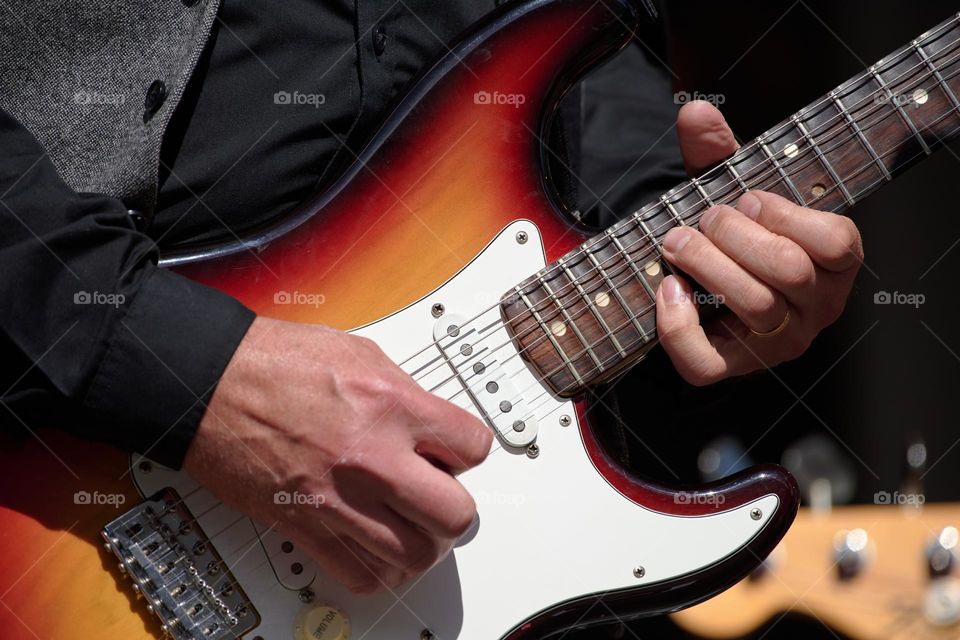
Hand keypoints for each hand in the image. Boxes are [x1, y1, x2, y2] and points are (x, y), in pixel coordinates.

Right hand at [184, 317, 492, 593]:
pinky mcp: (305, 527)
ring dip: (422, 543)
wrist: (209, 382)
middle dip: (453, 505)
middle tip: (438, 493)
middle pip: (454, 514)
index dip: (466, 451)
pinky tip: (374, 545)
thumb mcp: (359, 352)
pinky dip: (376, 569)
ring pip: (414, 556)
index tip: (453, 452)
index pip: (472, 448)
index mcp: (391, 406)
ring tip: (412, 525)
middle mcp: (371, 458)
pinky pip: (360, 574)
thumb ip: (406, 392)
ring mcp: (338, 499)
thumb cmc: (273, 362)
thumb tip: (430, 422)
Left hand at [655, 101, 862, 384]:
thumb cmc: (737, 236)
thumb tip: (694, 112)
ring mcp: (779, 341)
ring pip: (756, 307)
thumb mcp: (733, 190)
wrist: (714, 284)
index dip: (784, 215)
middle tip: (699, 221)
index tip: (745, 199)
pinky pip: (708, 362)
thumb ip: (719, 153)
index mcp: (835, 262)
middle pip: (788, 272)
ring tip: (677, 243)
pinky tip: (668, 290)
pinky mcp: (733, 367)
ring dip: (707, 266)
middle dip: (732, 236)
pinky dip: (678, 326)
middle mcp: (817, 306)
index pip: (835, 242)